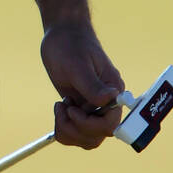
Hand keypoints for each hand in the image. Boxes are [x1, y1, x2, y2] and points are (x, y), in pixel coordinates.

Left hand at [40, 21, 124, 149]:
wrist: (62, 33)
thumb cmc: (71, 44)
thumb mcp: (77, 64)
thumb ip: (92, 85)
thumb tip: (112, 98)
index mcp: (113, 91)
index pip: (110, 124)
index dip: (90, 125)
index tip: (72, 109)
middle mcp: (107, 103)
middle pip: (98, 136)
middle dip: (77, 129)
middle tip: (63, 107)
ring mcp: (93, 108)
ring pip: (88, 138)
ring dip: (69, 130)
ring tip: (60, 107)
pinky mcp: (81, 109)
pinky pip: (76, 132)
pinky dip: (64, 128)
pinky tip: (59, 108)